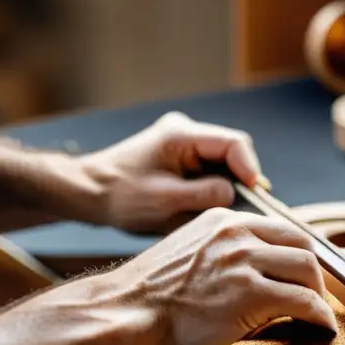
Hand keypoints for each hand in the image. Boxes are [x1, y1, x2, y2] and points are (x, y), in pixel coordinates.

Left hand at [76, 111, 265, 233]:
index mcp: (181, 134)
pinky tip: (208, 209)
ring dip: (227, 187)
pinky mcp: (181, 159)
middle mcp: (186, 132)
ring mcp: (184, 144)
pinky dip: (214, 189)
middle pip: (232, 153)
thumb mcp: (165, 201)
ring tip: (224, 213)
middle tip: (247, 209)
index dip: (250, 168)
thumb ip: (204, 195)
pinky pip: (210, 171)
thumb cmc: (119, 196)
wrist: (88, 193)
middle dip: (241, 180)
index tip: (255, 194)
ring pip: (223, 164)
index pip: (233, 143)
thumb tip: (235, 193)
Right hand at [95, 206, 337, 344]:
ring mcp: (245, 260)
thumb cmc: (152, 292)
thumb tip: (255, 270)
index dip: (298, 254)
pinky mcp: (251, 293)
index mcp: (223, 219)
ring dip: (319, 294)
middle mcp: (237, 232)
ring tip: (318, 313)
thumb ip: (222, 249)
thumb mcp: (190, 250)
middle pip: (302, 244)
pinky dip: (319, 315)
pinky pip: (303, 301)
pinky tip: (320, 327)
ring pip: (308, 270)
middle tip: (316, 294)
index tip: (304, 273)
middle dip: (315, 273)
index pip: (280, 229)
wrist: (127, 310)